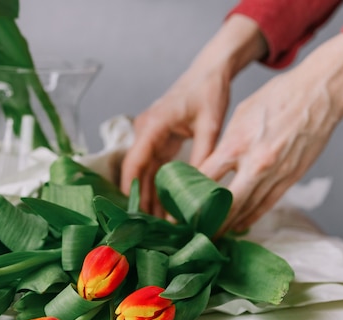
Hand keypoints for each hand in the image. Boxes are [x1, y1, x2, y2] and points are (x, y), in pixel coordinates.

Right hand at [120, 15, 266, 216]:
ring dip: (149, 195)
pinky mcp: (157, 140)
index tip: (134, 210)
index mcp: (154, 124)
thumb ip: (203, 156)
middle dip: (141, 198)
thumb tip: (201, 189)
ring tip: (158, 222)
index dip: (132, 187)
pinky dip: (156, 186)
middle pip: (137, 171)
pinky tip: (163, 207)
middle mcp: (145, 130)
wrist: (210, 70)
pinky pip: (152, 167)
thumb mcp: (210, 126)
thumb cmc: (209, 91)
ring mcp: (149, 136)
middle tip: (150, 226)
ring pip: (143, 172)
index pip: (135, 160)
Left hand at [198, 33, 342, 231]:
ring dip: (228, 224)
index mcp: (236, 146)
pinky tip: (239, 225)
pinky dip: (251, 217)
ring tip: (213, 235)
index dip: (190, 196)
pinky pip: (267, 204)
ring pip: (247, 209)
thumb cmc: (277, 98)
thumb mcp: (239, 116)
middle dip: (208, 220)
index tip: (180, 206)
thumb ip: (225, 144)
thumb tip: (210, 165)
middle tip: (194, 231)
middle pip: (226, 204)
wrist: (318, 94)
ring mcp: (275, 174)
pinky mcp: (291, 178)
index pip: (206, 179)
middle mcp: (255, 164)